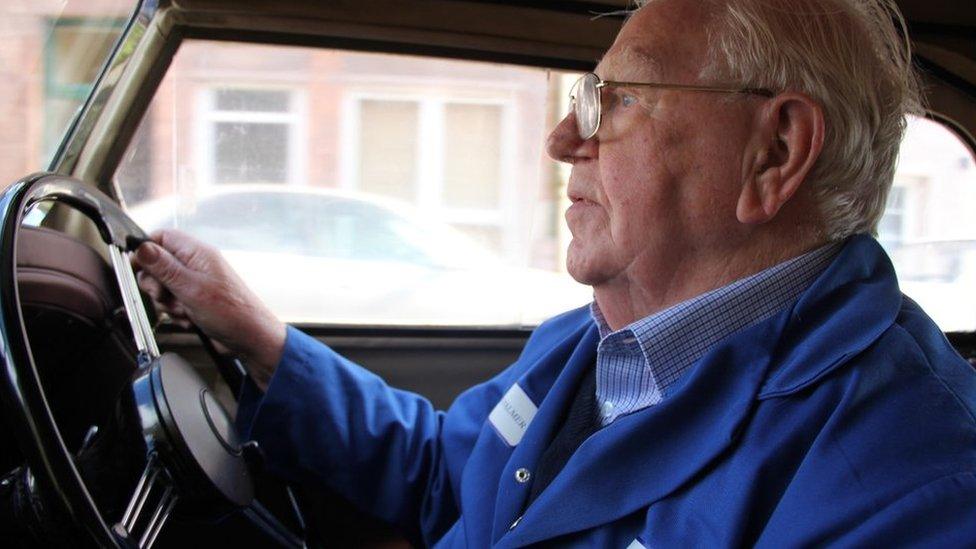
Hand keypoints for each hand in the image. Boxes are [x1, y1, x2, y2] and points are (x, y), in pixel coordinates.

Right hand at [132, 229, 284, 389]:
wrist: (250, 338)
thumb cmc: (232, 312)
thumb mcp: (191, 288)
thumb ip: (164, 267)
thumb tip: (141, 247)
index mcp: (197, 253)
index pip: (162, 237)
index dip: (145, 251)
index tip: (137, 267)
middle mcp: (196, 265)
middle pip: (157, 265)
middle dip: (156, 285)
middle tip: (165, 295)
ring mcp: (196, 284)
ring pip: (163, 287)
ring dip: (168, 303)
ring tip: (185, 310)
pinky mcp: (196, 301)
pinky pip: (174, 303)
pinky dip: (177, 314)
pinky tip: (191, 319)